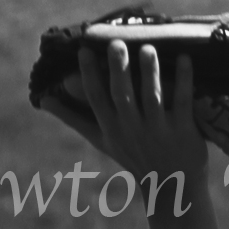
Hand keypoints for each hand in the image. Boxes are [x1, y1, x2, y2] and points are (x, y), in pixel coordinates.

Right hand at [40, 40, 208, 184]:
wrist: (171, 185)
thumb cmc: (133, 155)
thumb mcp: (101, 139)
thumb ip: (73, 118)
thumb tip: (44, 100)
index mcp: (110, 127)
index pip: (96, 98)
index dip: (89, 75)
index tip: (83, 51)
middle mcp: (131, 128)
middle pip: (122, 95)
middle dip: (118, 70)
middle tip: (115, 43)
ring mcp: (157, 130)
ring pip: (151, 97)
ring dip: (149, 72)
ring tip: (147, 47)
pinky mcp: (183, 131)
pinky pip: (183, 102)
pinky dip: (184, 80)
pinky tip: (185, 58)